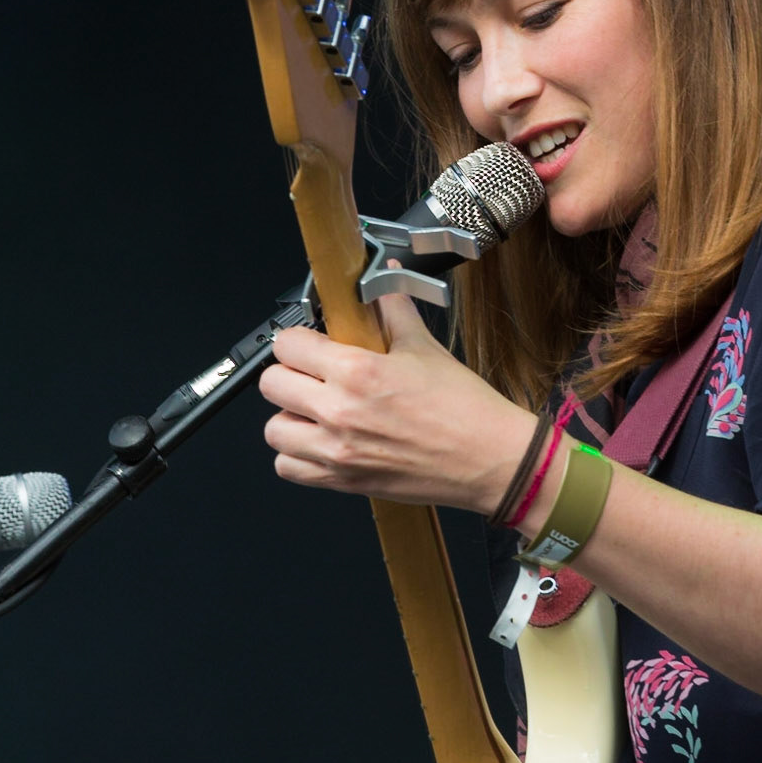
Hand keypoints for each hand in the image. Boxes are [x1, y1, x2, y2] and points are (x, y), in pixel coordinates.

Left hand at [258, 288, 531, 512]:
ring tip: (316, 410)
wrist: (490, 459)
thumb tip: (383, 281)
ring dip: (291, 416)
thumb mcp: (425, 347)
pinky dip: (297, 455)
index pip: (287, 344)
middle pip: (271, 384)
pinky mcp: (343, 481)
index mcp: (357, 372)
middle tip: (314, 375)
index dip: (298, 339)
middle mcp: (340, 412)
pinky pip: (289, 468)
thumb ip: (392, 309)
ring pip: (273, 429)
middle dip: (290, 373)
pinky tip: (322, 441)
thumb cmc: (465, 409)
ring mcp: (338, 451)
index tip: (313, 344)